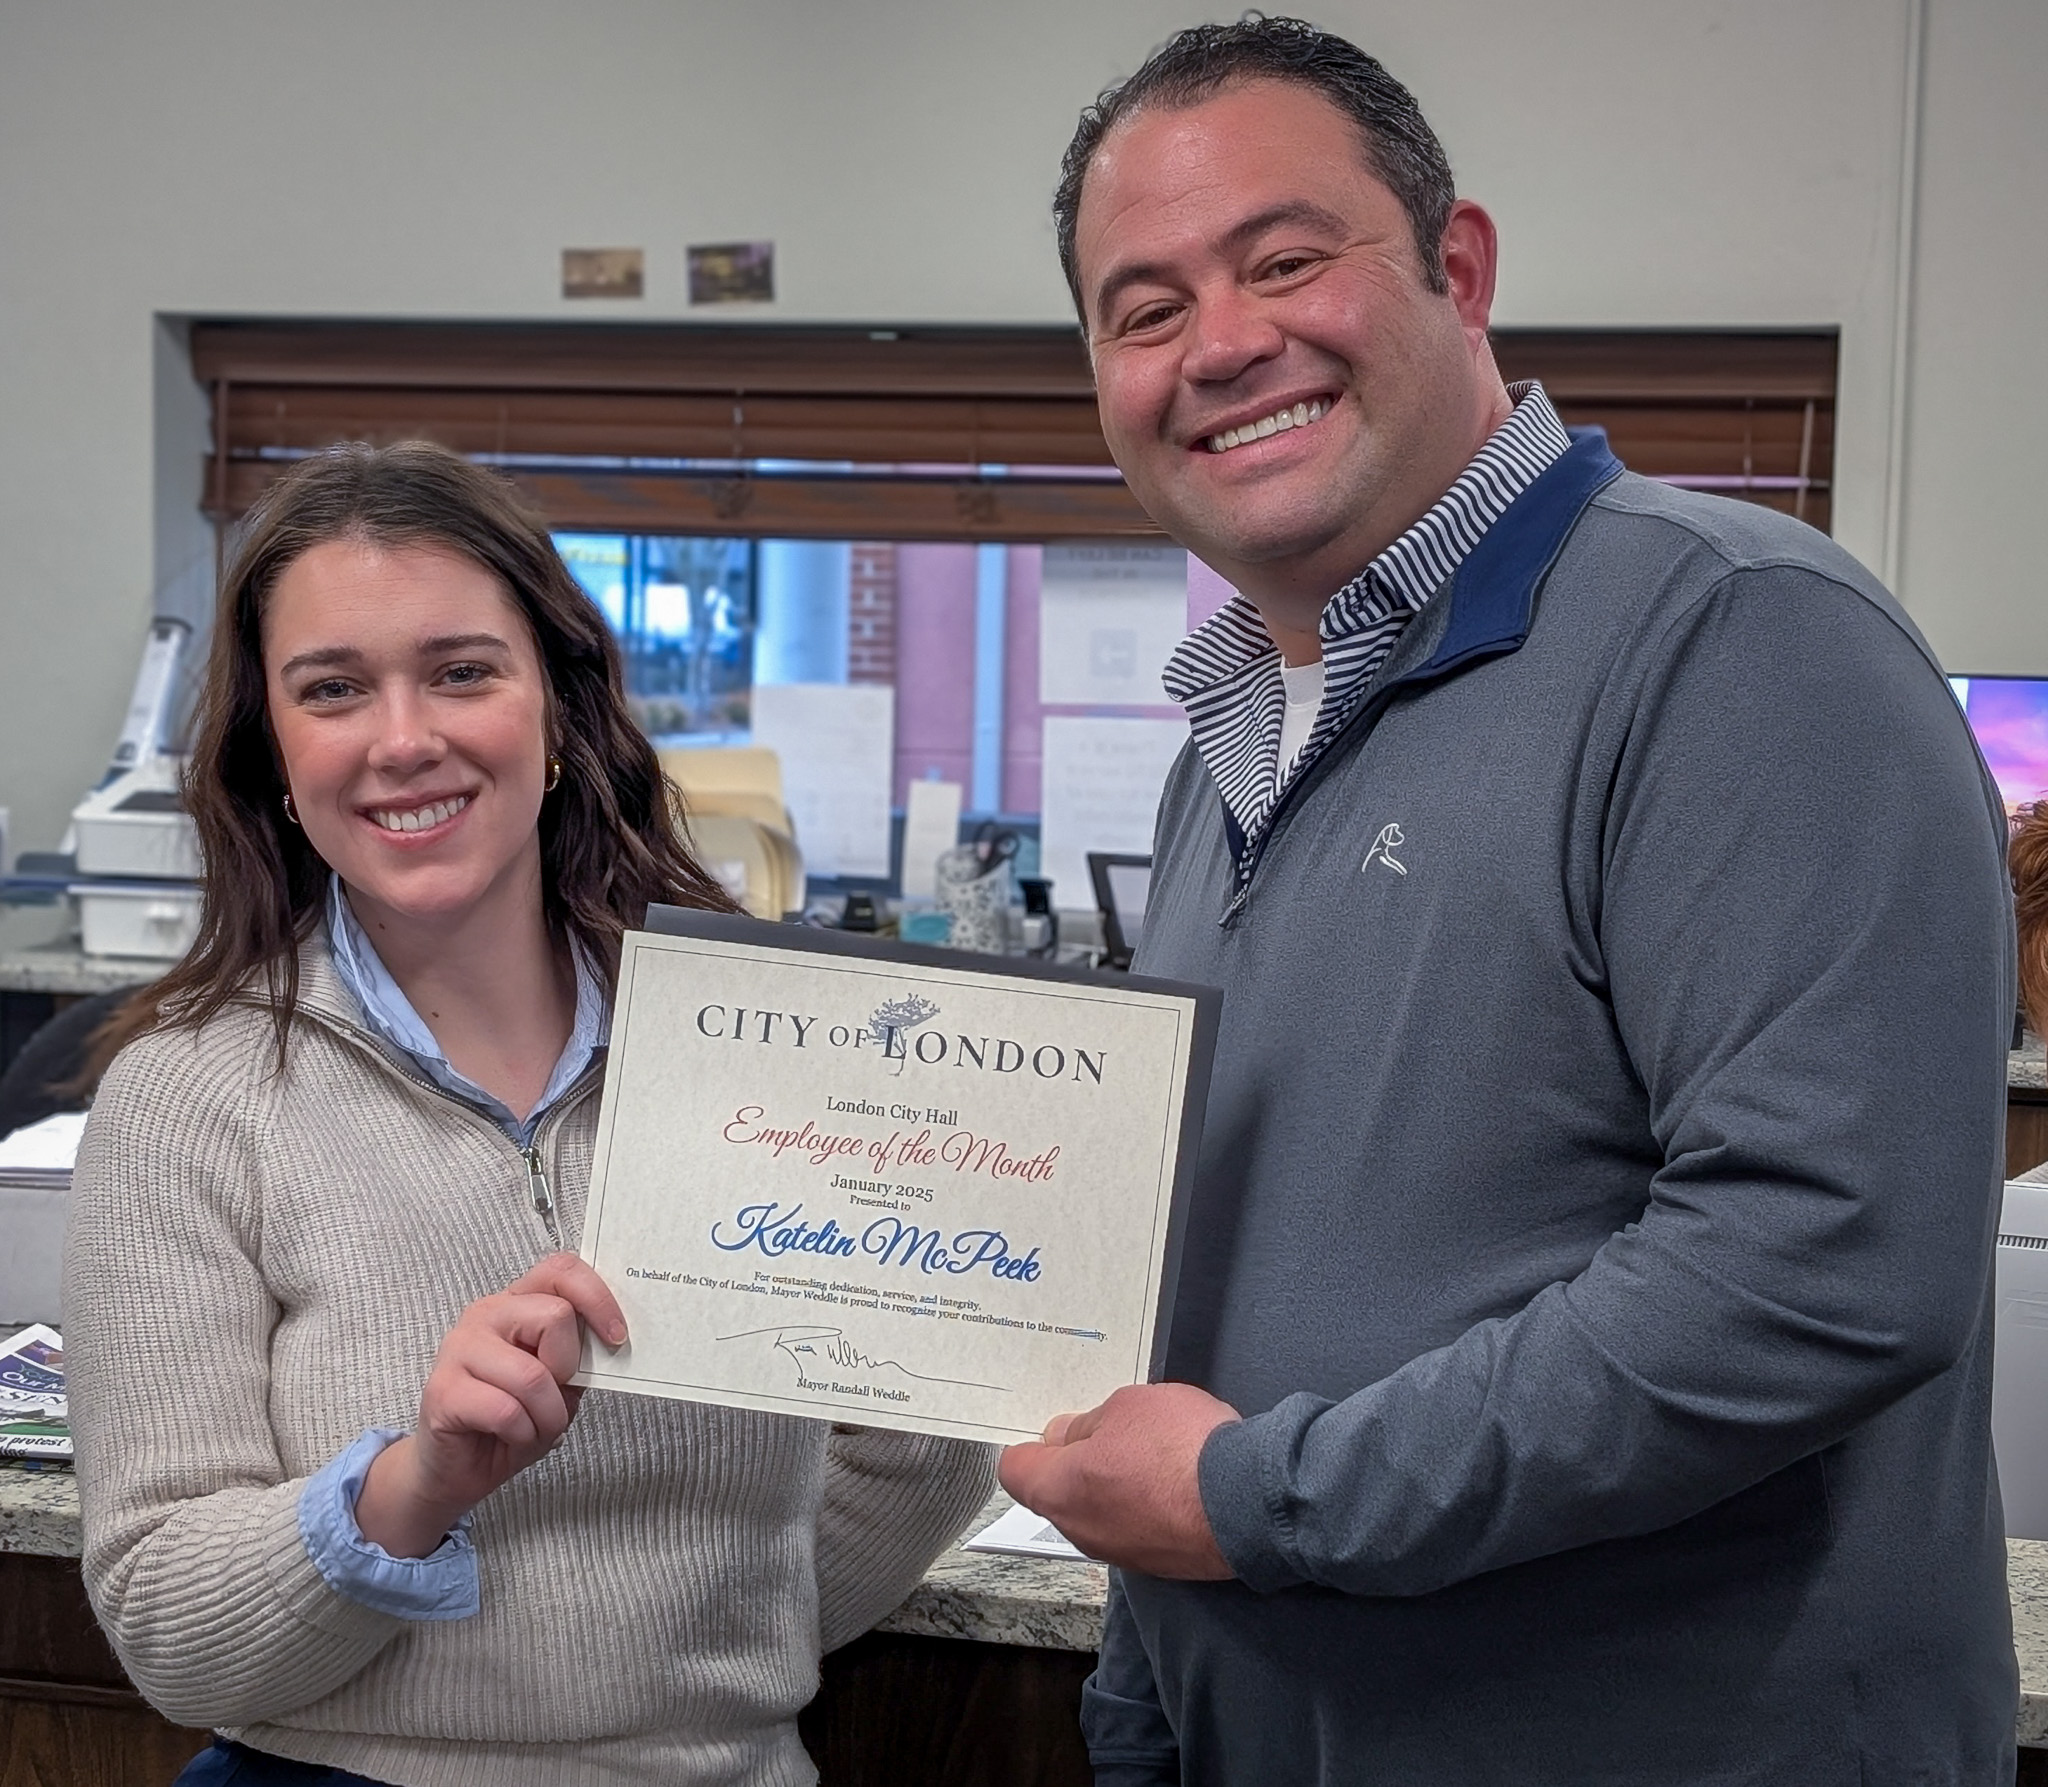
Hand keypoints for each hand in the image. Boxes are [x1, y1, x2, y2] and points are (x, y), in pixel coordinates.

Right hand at [354, 1253, 625, 1558]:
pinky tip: (509, 1437)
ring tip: (534, 1427)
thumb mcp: (559, 1383)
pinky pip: (506, 1411)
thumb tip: (612, 1339)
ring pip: (532, 1375)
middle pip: (554, 1316)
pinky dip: (523, 1434)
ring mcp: (458, 1349)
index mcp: (516, 1303)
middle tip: (552, 1397)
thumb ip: (579, 1354)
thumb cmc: (513, 1421)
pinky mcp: (442, 1390)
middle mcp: (485, 1314)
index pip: (560, 1270)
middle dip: (567, 1369)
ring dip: (547, 1416)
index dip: (597, 1298)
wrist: (458, 1470)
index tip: (617, 1337)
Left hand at [997, 1382, 1239, 1578]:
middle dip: (1075, 1461)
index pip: (1016, 1470)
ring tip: (1148, 1450)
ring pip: (1097, 1510)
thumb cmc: (1180, 1449)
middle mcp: (1081, 1531)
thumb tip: (1067, 1435)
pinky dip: (1144, 1504)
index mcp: (1059, 1490)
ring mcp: (1119, 1552)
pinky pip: (1133, 1526)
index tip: (1049, 1427)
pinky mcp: (1156, 1563)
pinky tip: (1173, 1478)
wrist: (1246, 1502)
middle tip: (1106, 1429)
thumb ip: (1087, 1423)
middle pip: (1056, 1491)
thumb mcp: (1127, 1407)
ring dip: (1112, 1483)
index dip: (1030, 1443)